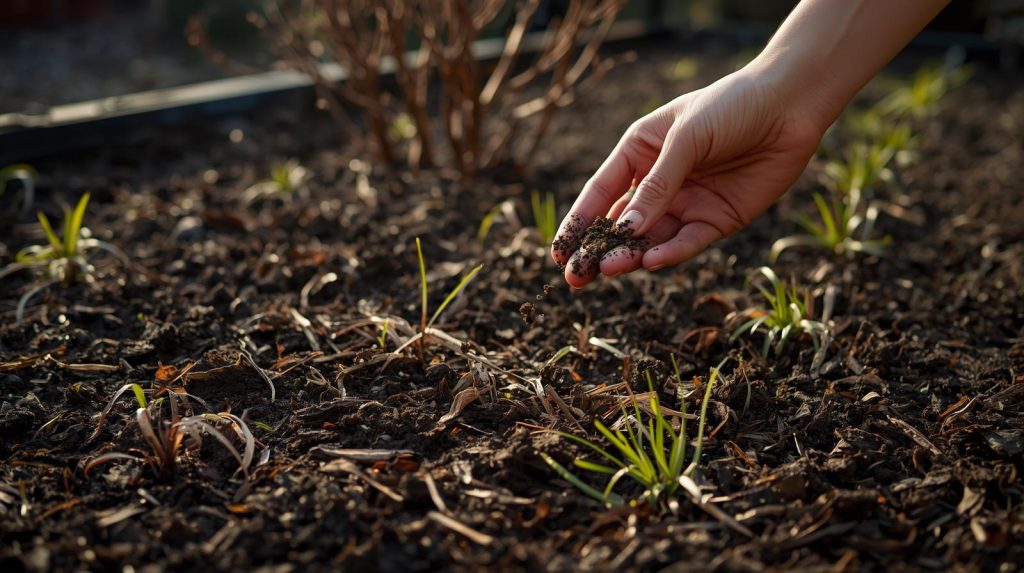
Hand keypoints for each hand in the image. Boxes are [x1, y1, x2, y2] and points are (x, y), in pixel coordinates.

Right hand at [550, 67, 826, 287]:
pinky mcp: (717, 221)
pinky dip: (670, 253)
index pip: (599, 194)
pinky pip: (688, 243)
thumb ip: (657, 185)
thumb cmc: (731, 106)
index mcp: (639, 153)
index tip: (558, 253)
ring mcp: (686, 204)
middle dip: (597, 251)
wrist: (790, 105)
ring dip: (629, 255)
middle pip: (620, 225)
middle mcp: (658, 183)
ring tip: (608, 269)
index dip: (578, 223)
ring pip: (650, 240)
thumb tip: (626, 230)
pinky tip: (652, 261)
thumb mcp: (686, 138)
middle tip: (576, 277)